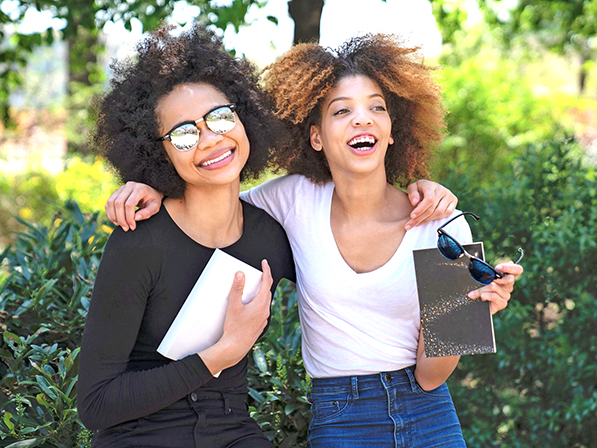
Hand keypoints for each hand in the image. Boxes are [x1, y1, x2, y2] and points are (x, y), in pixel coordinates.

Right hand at [105, 182, 163, 230]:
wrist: (150, 192)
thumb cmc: (153, 200)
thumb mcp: (155, 207)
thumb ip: (147, 212)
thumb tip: (136, 218)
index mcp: (140, 189)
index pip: (129, 204)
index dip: (129, 217)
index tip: (132, 226)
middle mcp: (129, 186)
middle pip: (118, 203)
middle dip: (121, 218)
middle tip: (126, 228)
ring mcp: (121, 188)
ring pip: (111, 202)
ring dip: (113, 216)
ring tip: (120, 225)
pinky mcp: (116, 192)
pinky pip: (109, 202)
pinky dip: (110, 212)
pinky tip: (116, 220)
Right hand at [199, 260, 272, 374]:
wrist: (235, 348)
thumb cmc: (234, 329)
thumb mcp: (233, 306)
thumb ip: (237, 289)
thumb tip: (240, 274)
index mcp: (261, 304)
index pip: (267, 282)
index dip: (266, 270)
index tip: (264, 263)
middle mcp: (265, 311)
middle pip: (268, 291)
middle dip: (264, 280)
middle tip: (258, 273)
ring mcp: (264, 319)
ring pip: (266, 301)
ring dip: (261, 292)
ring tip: (253, 287)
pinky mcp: (260, 325)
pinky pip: (262, 309)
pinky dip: (259, 302)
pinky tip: (250, 305)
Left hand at [405, 180, 457, 229]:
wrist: (430, 187)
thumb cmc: (419, 189)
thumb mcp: (412, 188)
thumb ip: (412, 194)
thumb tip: (415, 203)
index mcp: (431, 185)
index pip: (429, 199)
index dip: (420, 209)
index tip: (412, 216)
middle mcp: (442, 189)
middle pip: (433, 208)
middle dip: (421, 218)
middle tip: (411, 224)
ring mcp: (449, 195)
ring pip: (440, 212)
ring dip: (428, 220)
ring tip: (418, 223)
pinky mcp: (454, 201)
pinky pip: (447, 213)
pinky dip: (437, 218)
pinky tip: (429, 219)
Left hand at [467, 262, 523, 313]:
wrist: (478, 305)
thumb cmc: (481, 289)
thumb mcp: (485, 278)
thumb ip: (494, 271)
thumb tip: (509, 262)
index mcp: (507, 277)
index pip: (518, 270)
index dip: (510, 267)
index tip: (498, 268)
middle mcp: (509, 286)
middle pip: (510, 279)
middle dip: (493, 278)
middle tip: (484, 280)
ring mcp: (507, 295)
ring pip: (494, 286)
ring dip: (482, 289)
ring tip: (479, 293)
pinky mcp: (503, 303)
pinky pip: (493, 296)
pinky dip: (484, 295)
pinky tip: (482, 298)